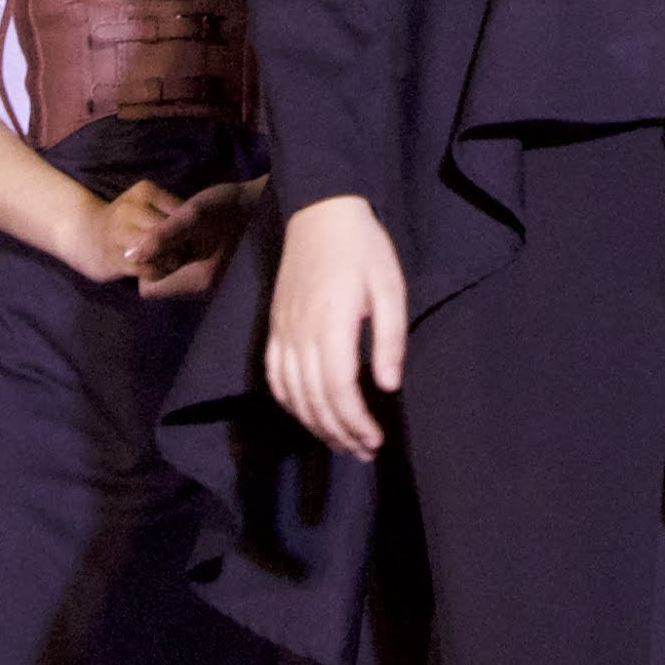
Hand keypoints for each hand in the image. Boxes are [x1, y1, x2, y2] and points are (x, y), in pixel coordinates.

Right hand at [66, 177, 195, 285]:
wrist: (85, 234)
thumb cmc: (126, 219)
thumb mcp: (146, 202)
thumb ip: (171, 209)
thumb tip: (206, 222)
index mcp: (144, 192)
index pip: (180, 211)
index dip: (192, 228)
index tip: (195, 238)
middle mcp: (129, 209)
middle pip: (169, 231)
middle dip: (182, 245)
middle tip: (188, 253)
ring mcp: (119, 234)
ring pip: (159, 250)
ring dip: (171, 260)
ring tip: (174, 262)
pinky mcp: (113, 259)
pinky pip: (147, 269)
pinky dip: (158, 272)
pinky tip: (159, 270)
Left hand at [131, 176, 263, 300]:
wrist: (267, 206)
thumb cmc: (230, 206)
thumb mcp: (193, 213)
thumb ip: (161, 236)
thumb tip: (130, 255)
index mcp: (198, 279)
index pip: (148, 289)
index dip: (145, 266)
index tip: (155, 243)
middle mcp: (204, 291)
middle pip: (161, 286)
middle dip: (159, 263)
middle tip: (170, 236)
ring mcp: (212, 287)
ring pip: (173, 281)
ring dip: (171, 260)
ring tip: (184, 235)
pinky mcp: (216, 279)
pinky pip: (187, 276)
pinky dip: (184, 260)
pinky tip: (195, 240)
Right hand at [265, 191, 410, 455]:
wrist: (320, 213)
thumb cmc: (363, 249)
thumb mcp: (390, 288)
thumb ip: (390, 339)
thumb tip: (388, 385)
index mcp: (331, 323)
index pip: (339, 389)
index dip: (355, 422)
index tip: (375, 440)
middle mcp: (300, 333)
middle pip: (314, 399)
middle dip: (339, 432)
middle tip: (363, 450)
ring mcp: (282, 331)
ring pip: (291, 394)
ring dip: (315, 425)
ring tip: (341, 442)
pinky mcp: (274, 327)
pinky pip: (274, 376)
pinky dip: (289, 403)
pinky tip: (307, 415)